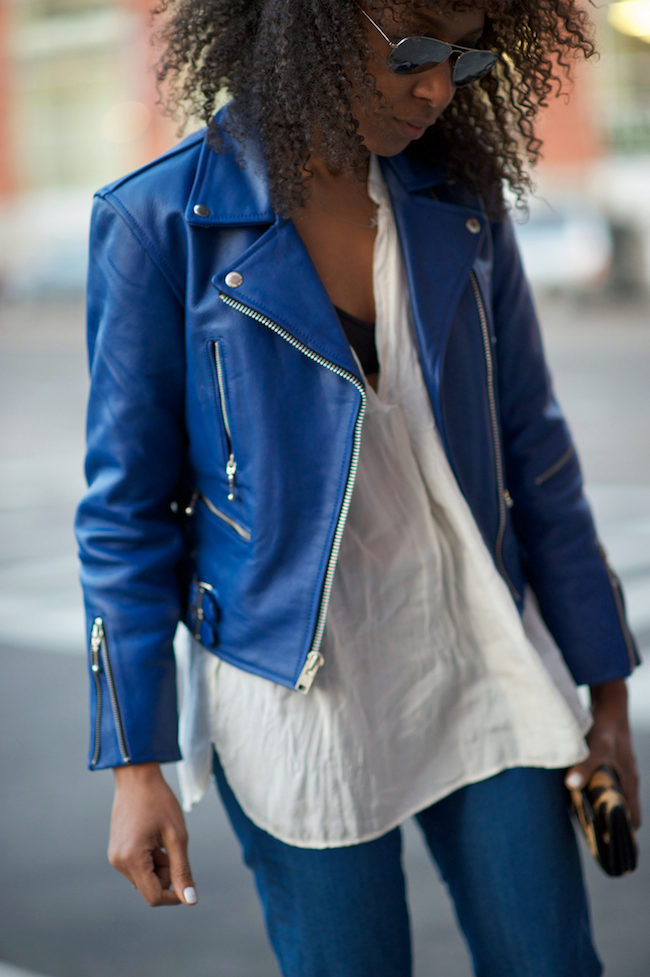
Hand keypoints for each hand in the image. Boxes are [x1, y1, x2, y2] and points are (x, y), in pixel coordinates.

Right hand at [108, 762, 197, 906]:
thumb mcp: (177, 836)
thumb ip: (182, 870)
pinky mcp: (115, 851)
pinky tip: (152, 836)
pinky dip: (149, 859)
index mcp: (132, 859)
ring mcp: (114, 857)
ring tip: (161, 838)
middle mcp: (118, 862)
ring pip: (143, 877)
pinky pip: (136, 866)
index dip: (174, 896)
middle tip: (172, 846)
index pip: (154, 896)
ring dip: (158, 866)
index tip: (189, 882)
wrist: (137, 777)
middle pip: (149, 887)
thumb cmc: (160, 802)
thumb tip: (190, 900)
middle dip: (166, 874)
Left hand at [565, 679, 640, 829]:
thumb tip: (571, 786)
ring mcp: (617, 774)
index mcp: (628, 783)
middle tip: (589, 843)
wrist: (609, 704)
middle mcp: (625, 782)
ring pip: (609, 800)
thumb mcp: (597, 746)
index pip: (632, 820)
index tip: (610, 852)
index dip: (624, 837)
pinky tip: (573, 798)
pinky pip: (601, 787)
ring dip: (597, 811)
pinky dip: (591, 796)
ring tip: (579, 824)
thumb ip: (585, 765)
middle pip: (620, 813)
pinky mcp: (606, 766)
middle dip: (607, 828)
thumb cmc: (607, 726)